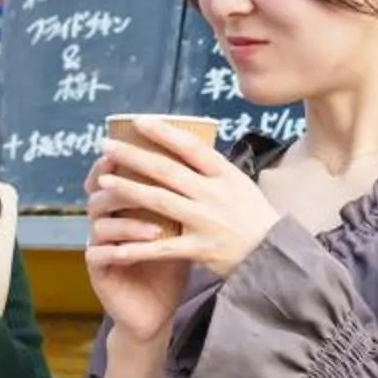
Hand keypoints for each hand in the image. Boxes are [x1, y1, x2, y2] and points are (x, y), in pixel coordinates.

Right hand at [82, 143, 192, 343]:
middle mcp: (106, 220)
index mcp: (124, 205)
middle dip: (117, 181)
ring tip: (156, 227)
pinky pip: (98, 252)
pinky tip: (138, 249)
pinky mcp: (97, 269)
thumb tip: (209, 163)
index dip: (119, 160)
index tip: (137, 149)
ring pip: (99, 221)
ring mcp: (98, 244)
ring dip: (127, 221)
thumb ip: (184, 198)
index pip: (113, 174)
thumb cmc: (172, 264)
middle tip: (132, 176)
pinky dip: (119, 248)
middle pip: (100, 191)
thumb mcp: (180, 227)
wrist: (160, 309)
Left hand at [90, 120, 278, 279]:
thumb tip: (181, 144)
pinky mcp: (200, 250)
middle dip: (134, 156)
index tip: (138, 121)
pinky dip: (137, 247)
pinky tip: (113, 245)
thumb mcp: (240, 184)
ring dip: (128, 190)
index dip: (163, 132)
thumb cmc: (253, 216)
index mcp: (225, 175)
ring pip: (160, 201)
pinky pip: (162, 248)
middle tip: (107, 146)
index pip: (191, 147)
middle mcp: (214, 195)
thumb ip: (212, 169)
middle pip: (167, 171)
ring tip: (104, 181)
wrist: (273, 256)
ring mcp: (206, 222)